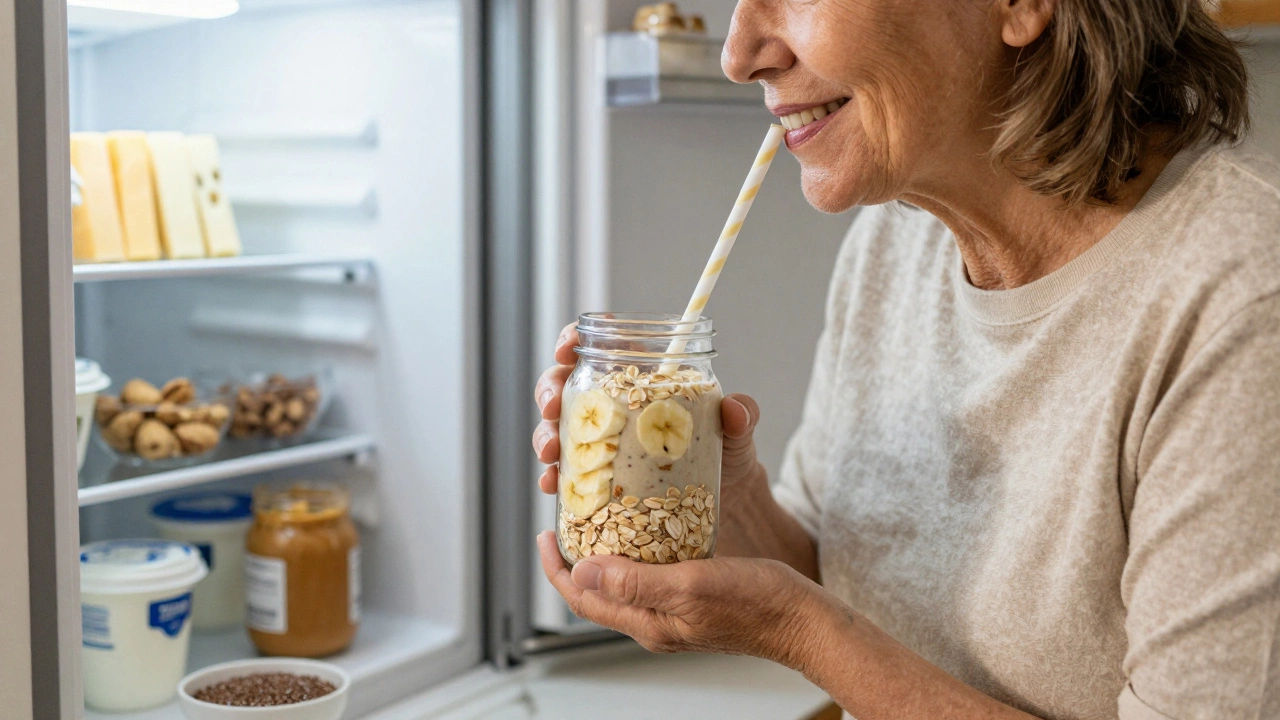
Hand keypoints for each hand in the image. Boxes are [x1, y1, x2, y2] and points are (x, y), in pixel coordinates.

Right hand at [532, 322, 768, 498]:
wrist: (728, 503)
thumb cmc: (729, 453)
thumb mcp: (738, 431)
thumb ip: (742, 415)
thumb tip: (736, 408)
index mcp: (642, 380)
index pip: (599, 346)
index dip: (573, 339)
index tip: (569, 346)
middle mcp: (614, 407)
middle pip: (565, 384)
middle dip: (548, 391)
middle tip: (551, 406)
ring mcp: (602, 443)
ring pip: (558, 428)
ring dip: (545, 435)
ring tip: (551, 452)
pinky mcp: (598, 479)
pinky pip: (566, 474)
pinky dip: (554, 477)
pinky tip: (553, 484)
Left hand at [536, 531, 822, 663]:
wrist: (802, 619)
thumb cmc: (756, 605)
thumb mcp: (692, 585)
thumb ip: (636, 582)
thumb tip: (582, 573)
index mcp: (649, 623)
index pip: (583, 599)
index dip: (558, 569)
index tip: (545, 534)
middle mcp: (655, 621)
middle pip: (597, 592)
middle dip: (576, 556)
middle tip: (569, 517)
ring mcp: (673, 611)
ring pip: (623, 581)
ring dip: (605, 551)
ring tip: (599, 515)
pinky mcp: (692, 597)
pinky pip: (651, 574)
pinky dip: (637, 549)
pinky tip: (646, 524)